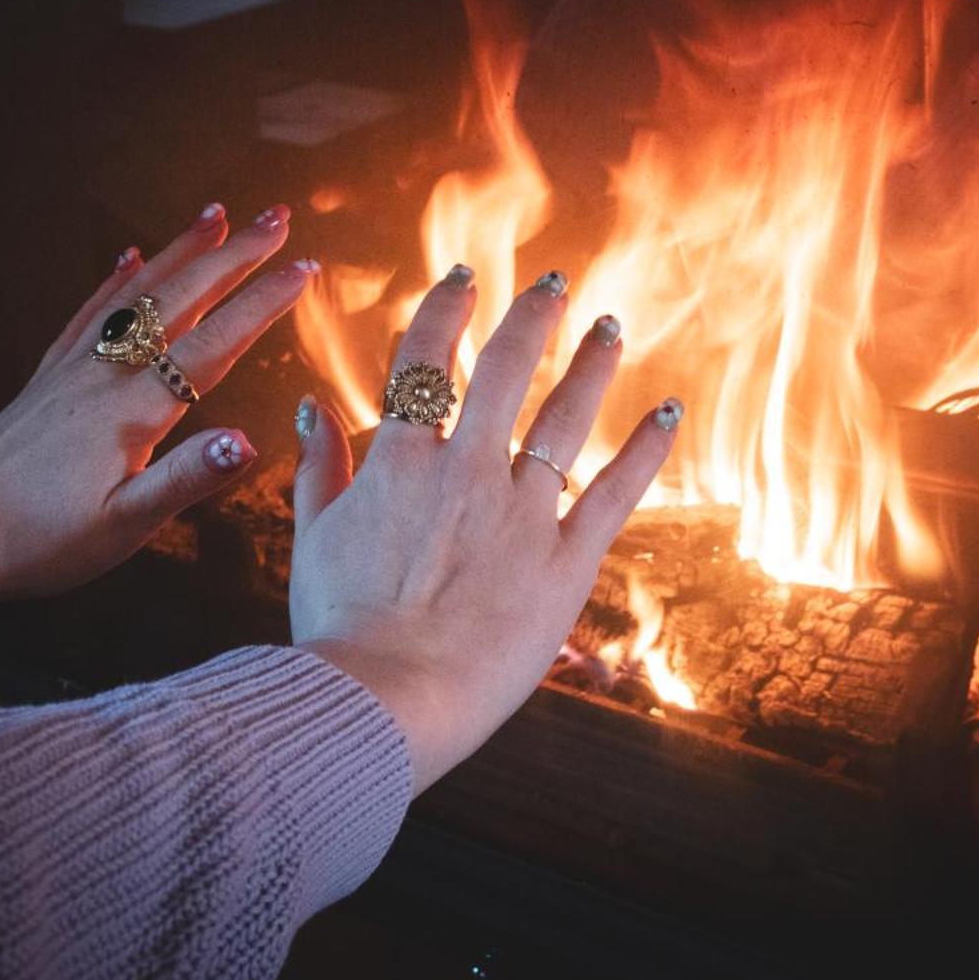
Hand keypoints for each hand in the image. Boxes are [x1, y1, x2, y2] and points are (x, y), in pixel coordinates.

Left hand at [0, 203, 315, 613]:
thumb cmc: (40, 540)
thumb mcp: (124, 525)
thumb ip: (187, 479)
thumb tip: (247, 441)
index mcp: (134, 411)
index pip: (215, 342)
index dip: (263, 303)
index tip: (304, 269)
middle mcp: (106, 374)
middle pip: (181, 298)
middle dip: (235, 254)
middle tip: (277, 218)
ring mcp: (74, 369)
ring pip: (137, 293)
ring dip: (182, 250)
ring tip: (216, 216)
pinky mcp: (48, 377)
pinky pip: (89, 313)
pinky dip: (116, 280)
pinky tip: (129, 259)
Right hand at [290, 268, 682, 792]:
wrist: (386, 699)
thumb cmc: (340, 628)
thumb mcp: (314, 539)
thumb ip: (320, 467)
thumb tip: (311, 407)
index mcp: (400, 462)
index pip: (424, 363)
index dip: (445, 311)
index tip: (463, 280)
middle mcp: (466, 471)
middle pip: (505, 370)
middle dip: (531, 317)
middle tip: (553, 283)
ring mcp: (521, 513)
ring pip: (564, 417)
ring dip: (591, 364)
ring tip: (609, 325)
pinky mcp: (566, 561)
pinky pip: (615, 491)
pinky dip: (645, 448)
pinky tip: (667, 409)